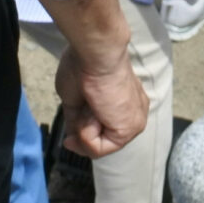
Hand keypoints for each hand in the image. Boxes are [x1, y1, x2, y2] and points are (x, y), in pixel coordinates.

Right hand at [57, 42, 149, 157]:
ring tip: (87, 105)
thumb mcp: (75, 99)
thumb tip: (72, 141)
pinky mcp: (129, 129)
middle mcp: (134, 114)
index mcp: (125, 104)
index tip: (69, 138)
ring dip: (84, 129)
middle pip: (102, 141)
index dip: (83, 137)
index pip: (104, 132)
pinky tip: (91, 110)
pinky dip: (86, 133)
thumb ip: (78, 121)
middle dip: (82, 132)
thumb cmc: (83, 66)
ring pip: (100, 146)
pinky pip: (99, 148)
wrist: (95, 54)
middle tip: (80, 110)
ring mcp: (134, 122)